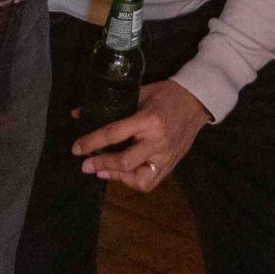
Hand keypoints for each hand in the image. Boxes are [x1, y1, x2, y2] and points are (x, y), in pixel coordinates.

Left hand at [76, 77, 208, 189]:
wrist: (198, 100)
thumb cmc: (167, 93)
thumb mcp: (141, 92)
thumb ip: (113, 105)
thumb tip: (79, 114)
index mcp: (148, 120)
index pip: (114, 134)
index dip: (91, 142)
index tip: (76, 149)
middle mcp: (157, 141)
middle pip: (125, 162)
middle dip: (102, 164)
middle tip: (86, 166)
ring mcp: (166, 155)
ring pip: (139, 179)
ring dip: (119, 177)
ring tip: (105, 171)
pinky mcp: (172, 163)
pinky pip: (151, 181)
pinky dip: (134, 181)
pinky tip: (125, 174)